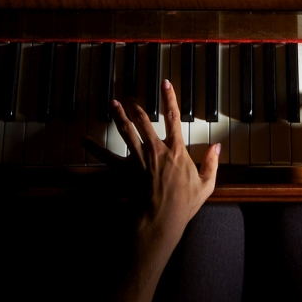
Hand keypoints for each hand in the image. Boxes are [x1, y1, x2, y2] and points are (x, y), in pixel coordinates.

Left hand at [84, 79, 220, 262]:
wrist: (163, 219)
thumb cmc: (184, 204)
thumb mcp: (206, 184)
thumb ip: (212, 163)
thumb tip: (218, 147)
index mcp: (176, 150)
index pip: (174, 118)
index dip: (170, 99)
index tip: (165, 83)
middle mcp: (157, 150)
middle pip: (144, 122)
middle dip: (137, 107)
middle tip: (131, 97)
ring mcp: (140, 159)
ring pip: (127, 132)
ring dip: (119, 117)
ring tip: (113, 104)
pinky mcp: (126, 171)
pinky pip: (108, 157)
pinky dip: (95, 148)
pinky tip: (84, 139)